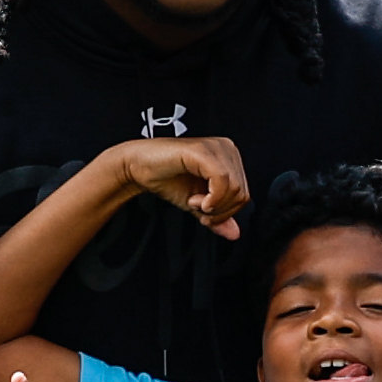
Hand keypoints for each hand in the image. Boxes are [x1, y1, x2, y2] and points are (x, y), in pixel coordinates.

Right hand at [119, 133, 252, 232]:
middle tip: (197, 207)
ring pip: (234, 189)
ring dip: (212, 205)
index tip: (203, 211)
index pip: (244, 194)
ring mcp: (215, 147)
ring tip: (193, 201)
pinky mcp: (202, 151)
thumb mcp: (197, 204)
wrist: (137, 167)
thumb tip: (235, 233)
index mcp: (229, 158)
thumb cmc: (166, 179)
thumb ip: (217, 217)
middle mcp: (226, 148)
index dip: (226, 212)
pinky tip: (193, 199)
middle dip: (219, 211)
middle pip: (242, 194)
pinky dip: (210, 198)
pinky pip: (222, 180)